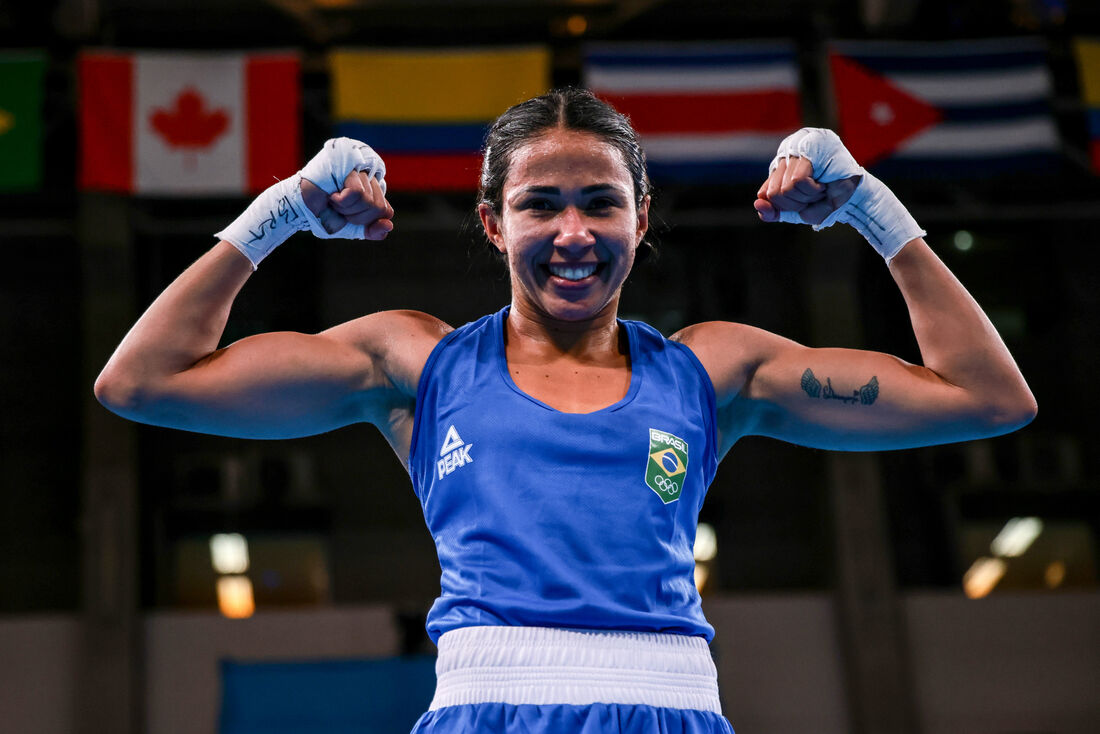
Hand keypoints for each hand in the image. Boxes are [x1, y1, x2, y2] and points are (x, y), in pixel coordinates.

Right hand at [301, 171, 393, 240]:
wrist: (298, 208)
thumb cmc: (324, 214)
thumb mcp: (353, 227)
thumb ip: (372, 229)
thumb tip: (388, 226)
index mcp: (374, 186)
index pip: (386, 211)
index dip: (366, 220)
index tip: (348, 215)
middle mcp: (370, 171)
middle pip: (380, 207)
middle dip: (356, 216)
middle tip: (338, 207)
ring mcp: (360, 163)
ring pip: (369, 201)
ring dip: (346, 208)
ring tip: (333, 199)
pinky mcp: (348, 160)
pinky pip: (357, 193)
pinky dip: (342, 201)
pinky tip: (332, 194)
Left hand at [753, 127, 924, 261]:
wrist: (858, 198)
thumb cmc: (828, 201)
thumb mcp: (796, 210)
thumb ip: (774, 210)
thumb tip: (757, 203)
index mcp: (782, 163)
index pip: (766, 193)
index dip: (785, 206)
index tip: (805, 202)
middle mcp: (788, 149)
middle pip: (773, 193)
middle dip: (796, 204)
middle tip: (815, 197)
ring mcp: (799, 144)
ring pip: (785, 190)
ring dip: (806, 198)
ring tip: (821, 189)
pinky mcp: (811, 146)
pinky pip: (797, 182)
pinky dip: (811, 191)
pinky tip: (823, 185)